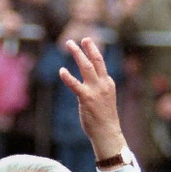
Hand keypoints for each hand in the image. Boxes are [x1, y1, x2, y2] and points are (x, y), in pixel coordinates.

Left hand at [59, 37, 126, 160]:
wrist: (107, 132)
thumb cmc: (104, 119)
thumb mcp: (104, 100)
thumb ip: (95, 91)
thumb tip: (81, 88)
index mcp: (108, 83)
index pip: (101, 64)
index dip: (94, 52)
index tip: (89, 43)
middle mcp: (103, 84)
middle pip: (96, 60)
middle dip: (89, 47)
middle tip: (83, 38)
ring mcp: (96, 90)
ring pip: (86, 66)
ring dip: (78, 53)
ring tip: (69, 43)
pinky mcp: (87, 98)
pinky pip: (75, 84)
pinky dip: (68, 77)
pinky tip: (62, 70)